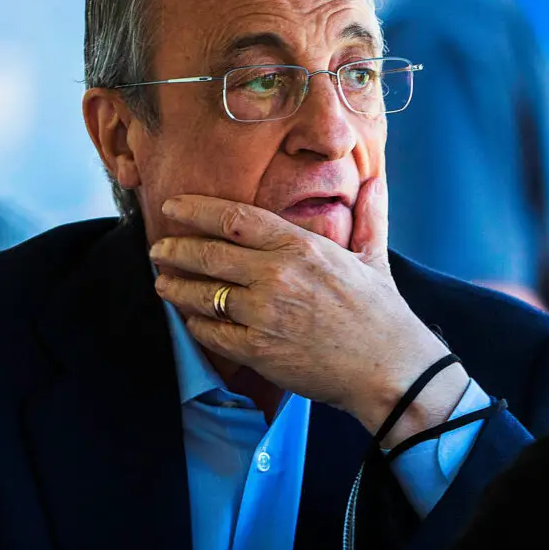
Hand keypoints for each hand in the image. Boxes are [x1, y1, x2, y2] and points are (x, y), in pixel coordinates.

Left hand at [150, 178, 468, 444]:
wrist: (390, 369)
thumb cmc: (380, 312)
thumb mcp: (373, 255)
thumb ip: (368, 214)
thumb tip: (374, 180)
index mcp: (300, 246)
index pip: (234, 218)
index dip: (195, 210)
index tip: (173, 206)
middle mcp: (277, 276)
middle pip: (207, 254)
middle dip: (173, 249)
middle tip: (158, 248)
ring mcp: (264, 315)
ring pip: (203, 295)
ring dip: (175, 288)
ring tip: (163, 283)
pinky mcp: (259, 351)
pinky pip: (212, 333)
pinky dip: (196, 325)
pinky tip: (190, 319)